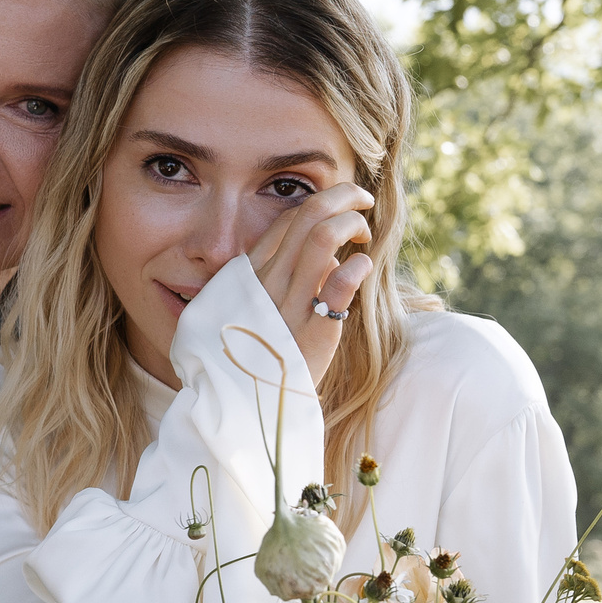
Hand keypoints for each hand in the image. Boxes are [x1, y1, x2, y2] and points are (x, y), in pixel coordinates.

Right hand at [245, 182, 375, 386]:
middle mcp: (268, 282)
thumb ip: (272, 283)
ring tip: (366, 232)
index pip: (287, 219)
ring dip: (352, 223)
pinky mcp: (314, 331)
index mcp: (249, 275)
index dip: (319, 204)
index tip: (339, 210)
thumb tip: (323, 262)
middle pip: (308, 216)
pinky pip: (339, 285)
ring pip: (323, 237)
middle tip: (363, 200)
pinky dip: (357, 267)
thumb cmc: (242, 359)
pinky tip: (363, 267)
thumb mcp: (236, 313)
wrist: (235, 406)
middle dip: (343, 195)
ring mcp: (289, 304)